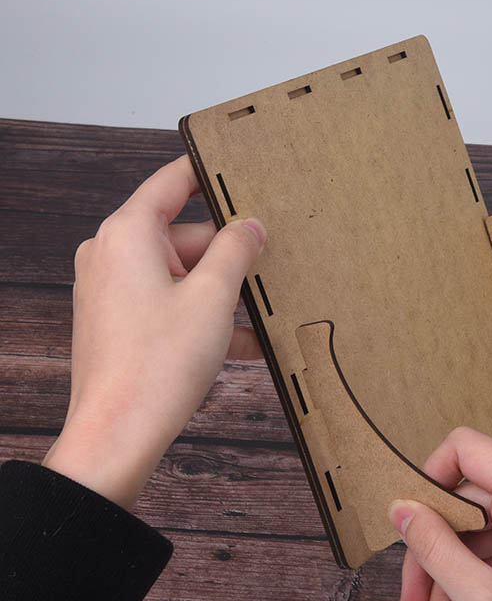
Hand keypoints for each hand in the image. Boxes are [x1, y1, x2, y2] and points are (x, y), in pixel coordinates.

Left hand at [43, 156, 264, 508]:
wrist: (119, 434)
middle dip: (228, 253)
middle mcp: (112, 256)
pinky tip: (247, 342)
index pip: (170, 183)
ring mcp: (113, 292)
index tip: (233, 166)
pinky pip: (170, 305)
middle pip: (183, 236)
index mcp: (127, 235)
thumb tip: (250, 227)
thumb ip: (236, 251)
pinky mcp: (120, 323)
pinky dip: (204, 317)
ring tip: (264, 310)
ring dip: (222, 292)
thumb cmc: (157, 365)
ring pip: (181, 275)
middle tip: (270, 263)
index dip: (206, 173)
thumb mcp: (213, 298)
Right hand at [389, 427, 491, 600]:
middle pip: (466, 502)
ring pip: (481, 531)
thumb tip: (400, 509)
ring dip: (457, 579)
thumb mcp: (482, 598)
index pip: (464, 448)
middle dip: (436, 556)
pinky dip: (483, 578)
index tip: (410, 526)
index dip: (428, 478)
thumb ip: (433, 547)